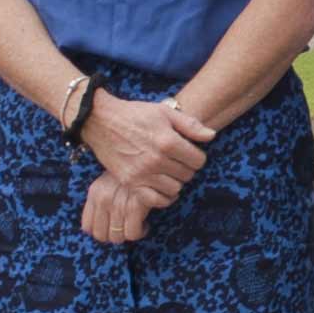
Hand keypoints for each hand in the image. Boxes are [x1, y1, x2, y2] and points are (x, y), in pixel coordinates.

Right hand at [76, 92, 209, 200]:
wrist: (101, 120)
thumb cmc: (135, 114)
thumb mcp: (165, 112)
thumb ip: (190, 125)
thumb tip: (212, 136)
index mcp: (168, 141)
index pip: (198, 161)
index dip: (196, 156)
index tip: (188, 152)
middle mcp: (156, 159)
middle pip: (187, 175)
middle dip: (186, 168)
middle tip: (176, 160)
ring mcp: (142, 173)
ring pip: (174, 189)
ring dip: (174, 181)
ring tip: (167, 171)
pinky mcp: (130, 182)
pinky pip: (155, 200)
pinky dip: (161, 196)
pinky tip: (160, 186)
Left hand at [78, 174, 160, 246]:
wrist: (151, 162)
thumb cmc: (133, 175)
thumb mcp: (110, 183)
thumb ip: (101, 202)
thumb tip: (98, 228)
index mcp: (95, 193)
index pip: (87, 227)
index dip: (100, 232)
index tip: (112, 229)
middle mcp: (103, 199)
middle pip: (101, 236)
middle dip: (115, 235)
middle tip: (125, 228)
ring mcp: (117, 204)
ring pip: (117, 237)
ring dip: (128, 234)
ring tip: (136, 225)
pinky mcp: (134, 207)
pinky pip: (132, 233)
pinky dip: (140, 232)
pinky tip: (145, 224)